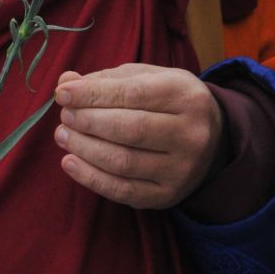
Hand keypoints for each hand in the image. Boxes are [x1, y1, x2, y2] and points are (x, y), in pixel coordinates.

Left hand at [53, 64, 223, 209]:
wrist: (212, 139)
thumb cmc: (169, 101)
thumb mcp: (147, 78)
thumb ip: (107, 79)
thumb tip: (66, 83)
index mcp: (186, 96)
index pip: (133, 94)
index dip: (93, 94)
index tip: (63, 93)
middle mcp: (190, 134)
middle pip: (129, 129)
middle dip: (87, 121)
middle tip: (65, 116)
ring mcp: (181, 169)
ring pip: (123, 162)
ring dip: (84, 148)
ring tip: (63, 135)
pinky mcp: (167, 195)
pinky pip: (123, 191)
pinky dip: (91, 178)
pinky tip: (70, 162)